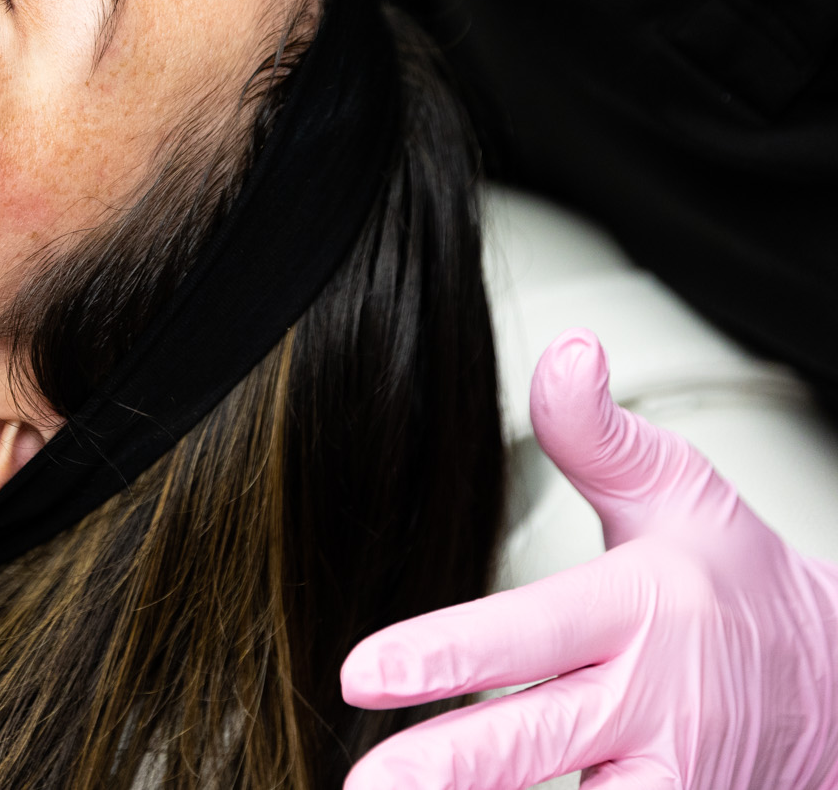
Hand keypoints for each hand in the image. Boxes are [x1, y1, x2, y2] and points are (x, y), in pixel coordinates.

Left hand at [343, 330, 837, 788]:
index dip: (446, 654)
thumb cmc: (735, 583)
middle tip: (364, 786)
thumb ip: (597, 434)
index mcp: (638, 613)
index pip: (529, 633)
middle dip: (447, 770)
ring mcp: (669, 780)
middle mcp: (648, 707)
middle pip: (533, 741)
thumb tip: (566, 351)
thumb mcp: (680, 492)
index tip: (362, 671)